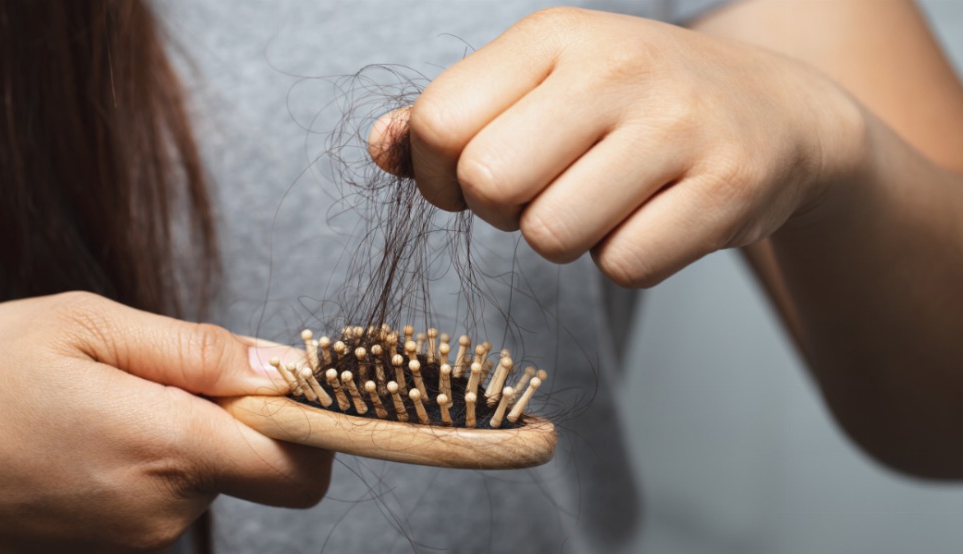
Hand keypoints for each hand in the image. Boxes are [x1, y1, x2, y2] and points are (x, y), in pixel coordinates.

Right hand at [0, 292, 330, 550]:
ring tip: (99, 400)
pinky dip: (148, 459)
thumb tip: (281, 366)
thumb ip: (195, 349)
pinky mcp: (110, 550)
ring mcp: (135, 540)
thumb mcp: (83, 325)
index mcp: (166, 448)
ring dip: (179, 433)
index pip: (301, 464)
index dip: (312, 419)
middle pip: (254, 463)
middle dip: (230, 414)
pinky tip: (85, 434)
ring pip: (205, 477)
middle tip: (152, 372)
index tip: (286, 379)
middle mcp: (162, 511)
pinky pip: (163, 496)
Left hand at [370, 7, 863, 286]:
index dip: (440, 175)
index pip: (439, 123)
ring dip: (565, 240)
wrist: (777, 113)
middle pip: (489, 184)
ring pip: (551, 237)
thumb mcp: (540, 87)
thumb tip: (380, 148)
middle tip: (544, 193)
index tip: (476, 178)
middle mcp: (615, 66)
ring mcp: (679, 123)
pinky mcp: (729, 186)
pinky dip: (628, 260)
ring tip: (605, 200)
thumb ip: (450, 117)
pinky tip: (656, 218)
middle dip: (502, 211)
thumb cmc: (630, 106)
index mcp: (553, 35)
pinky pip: (624, 267)